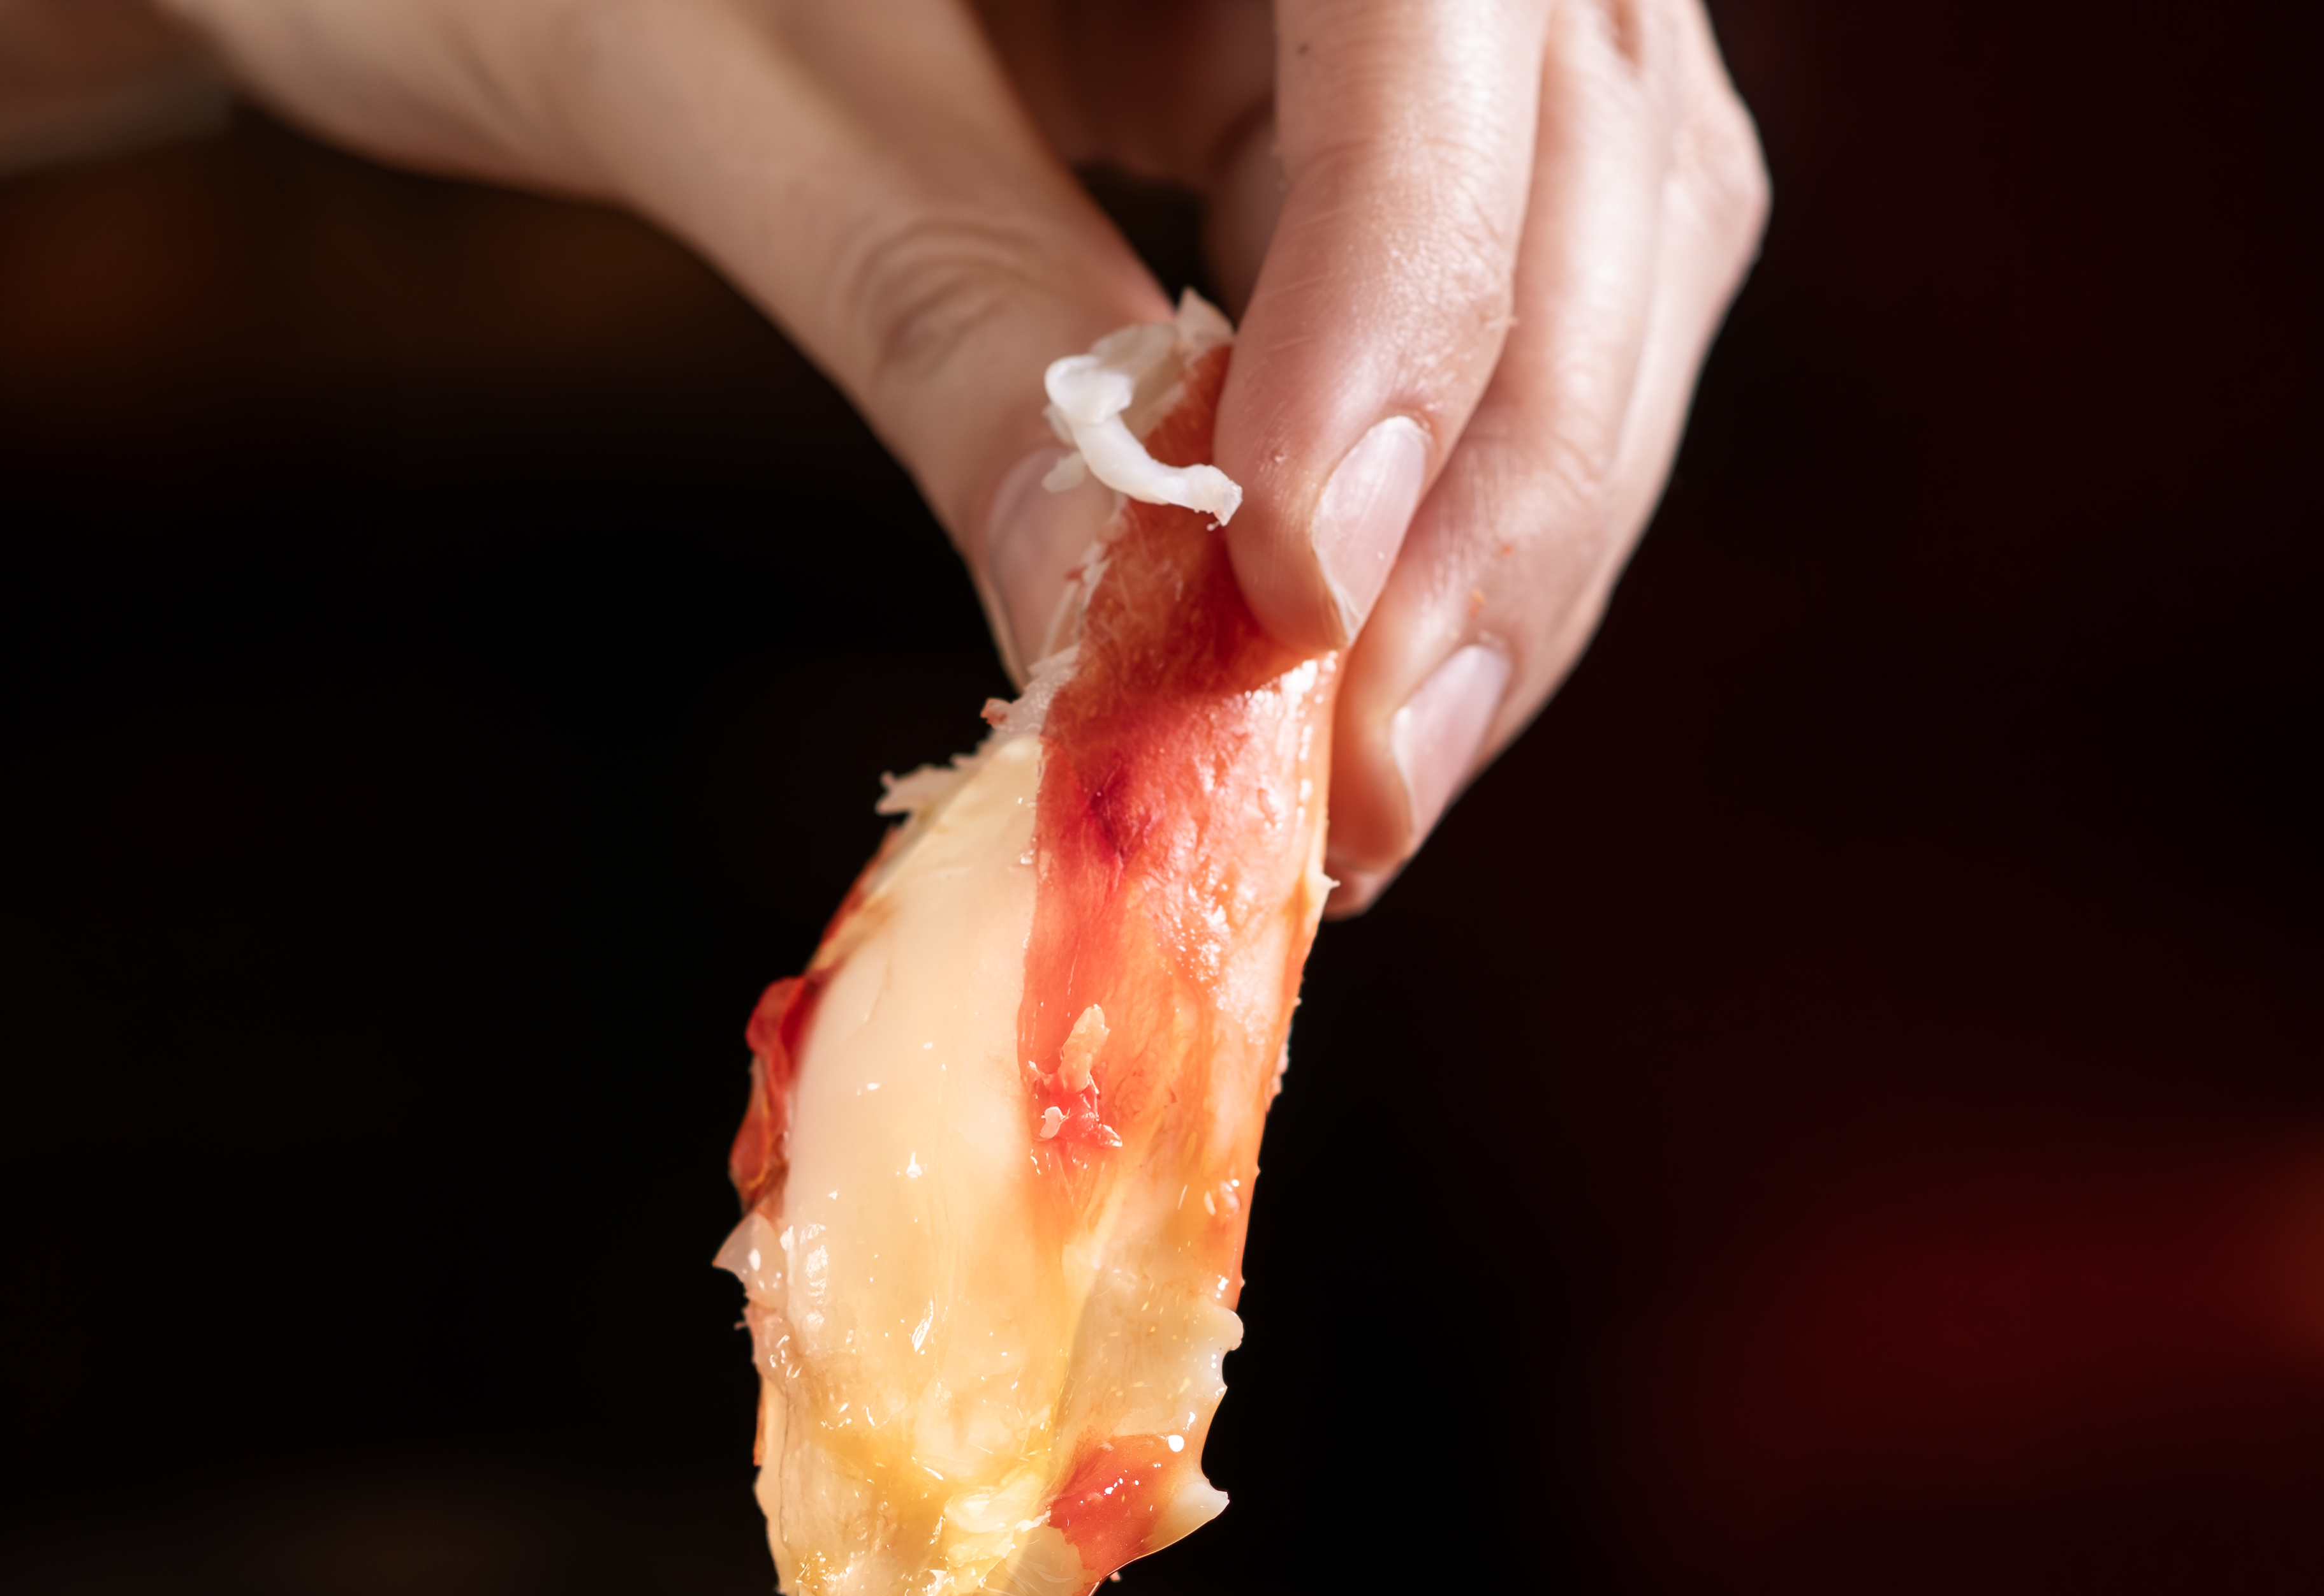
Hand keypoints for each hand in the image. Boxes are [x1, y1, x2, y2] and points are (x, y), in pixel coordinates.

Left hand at [163, 0, 1767, 897]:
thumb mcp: (718, 82)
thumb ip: (951, 313)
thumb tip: (1128, 639)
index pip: (1448, 28)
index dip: (1419, 299)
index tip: (1307, 586)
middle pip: (1590, 158)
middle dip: (1505, 490)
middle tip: (1370, 788)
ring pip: (1605, 246)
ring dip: (1509, 539)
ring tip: (1366, 792)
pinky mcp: (1357, 95)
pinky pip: (1492, 298)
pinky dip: (1436, 504)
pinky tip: (1335, 687)